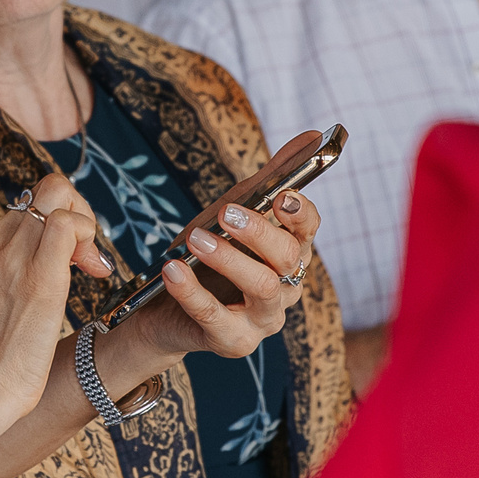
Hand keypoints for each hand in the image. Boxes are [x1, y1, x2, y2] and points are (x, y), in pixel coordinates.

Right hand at [0, 172, 103, 425]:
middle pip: (44, 192)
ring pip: (57, 196)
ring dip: (84, 227)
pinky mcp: (39, 274)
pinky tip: (92, 268)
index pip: (22, 208)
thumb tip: (32, 259)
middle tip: (84, 256)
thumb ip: (0, 269)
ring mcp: (10, 253)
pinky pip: (69, 221)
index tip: (64, 257)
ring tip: (88, 267)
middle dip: (75, 216)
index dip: (50, 224)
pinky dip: (88, 233)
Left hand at [135, 131, 324, 361]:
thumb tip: (313, 135)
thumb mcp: (235, 210)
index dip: (299, 213)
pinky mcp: (235, 342)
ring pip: (262, 288)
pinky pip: (216, 317)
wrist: (165, 307)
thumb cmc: (209, 255)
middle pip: (288, 258)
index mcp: (291, 253)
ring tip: (195, 239)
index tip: (282, 196)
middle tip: (225, 213)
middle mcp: (286, 287)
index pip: (308, 230)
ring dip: (228, 259)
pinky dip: (191, 291)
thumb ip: (273, 176)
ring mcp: (264, 319)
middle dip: (258, 233)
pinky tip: (171, 270)